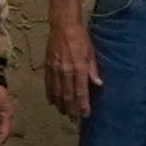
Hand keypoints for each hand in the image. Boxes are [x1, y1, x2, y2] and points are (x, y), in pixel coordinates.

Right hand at [48, 2, 102, 118]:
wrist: (63, 25)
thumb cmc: (80, 38)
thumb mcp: (91, 52)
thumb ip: (93, 69)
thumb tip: (98, 84)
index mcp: (79, 67)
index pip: (81, 92)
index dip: (83, 105)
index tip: (85, 115)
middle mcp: (66, 71)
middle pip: (68, 96)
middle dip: (72, 110)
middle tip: (74, 120)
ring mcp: (55, 69)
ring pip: (57, 92)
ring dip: (61, 105)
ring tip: (64, 113)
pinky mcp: (48, 66)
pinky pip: (48, 84)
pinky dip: (50, 95)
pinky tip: (52, 102)